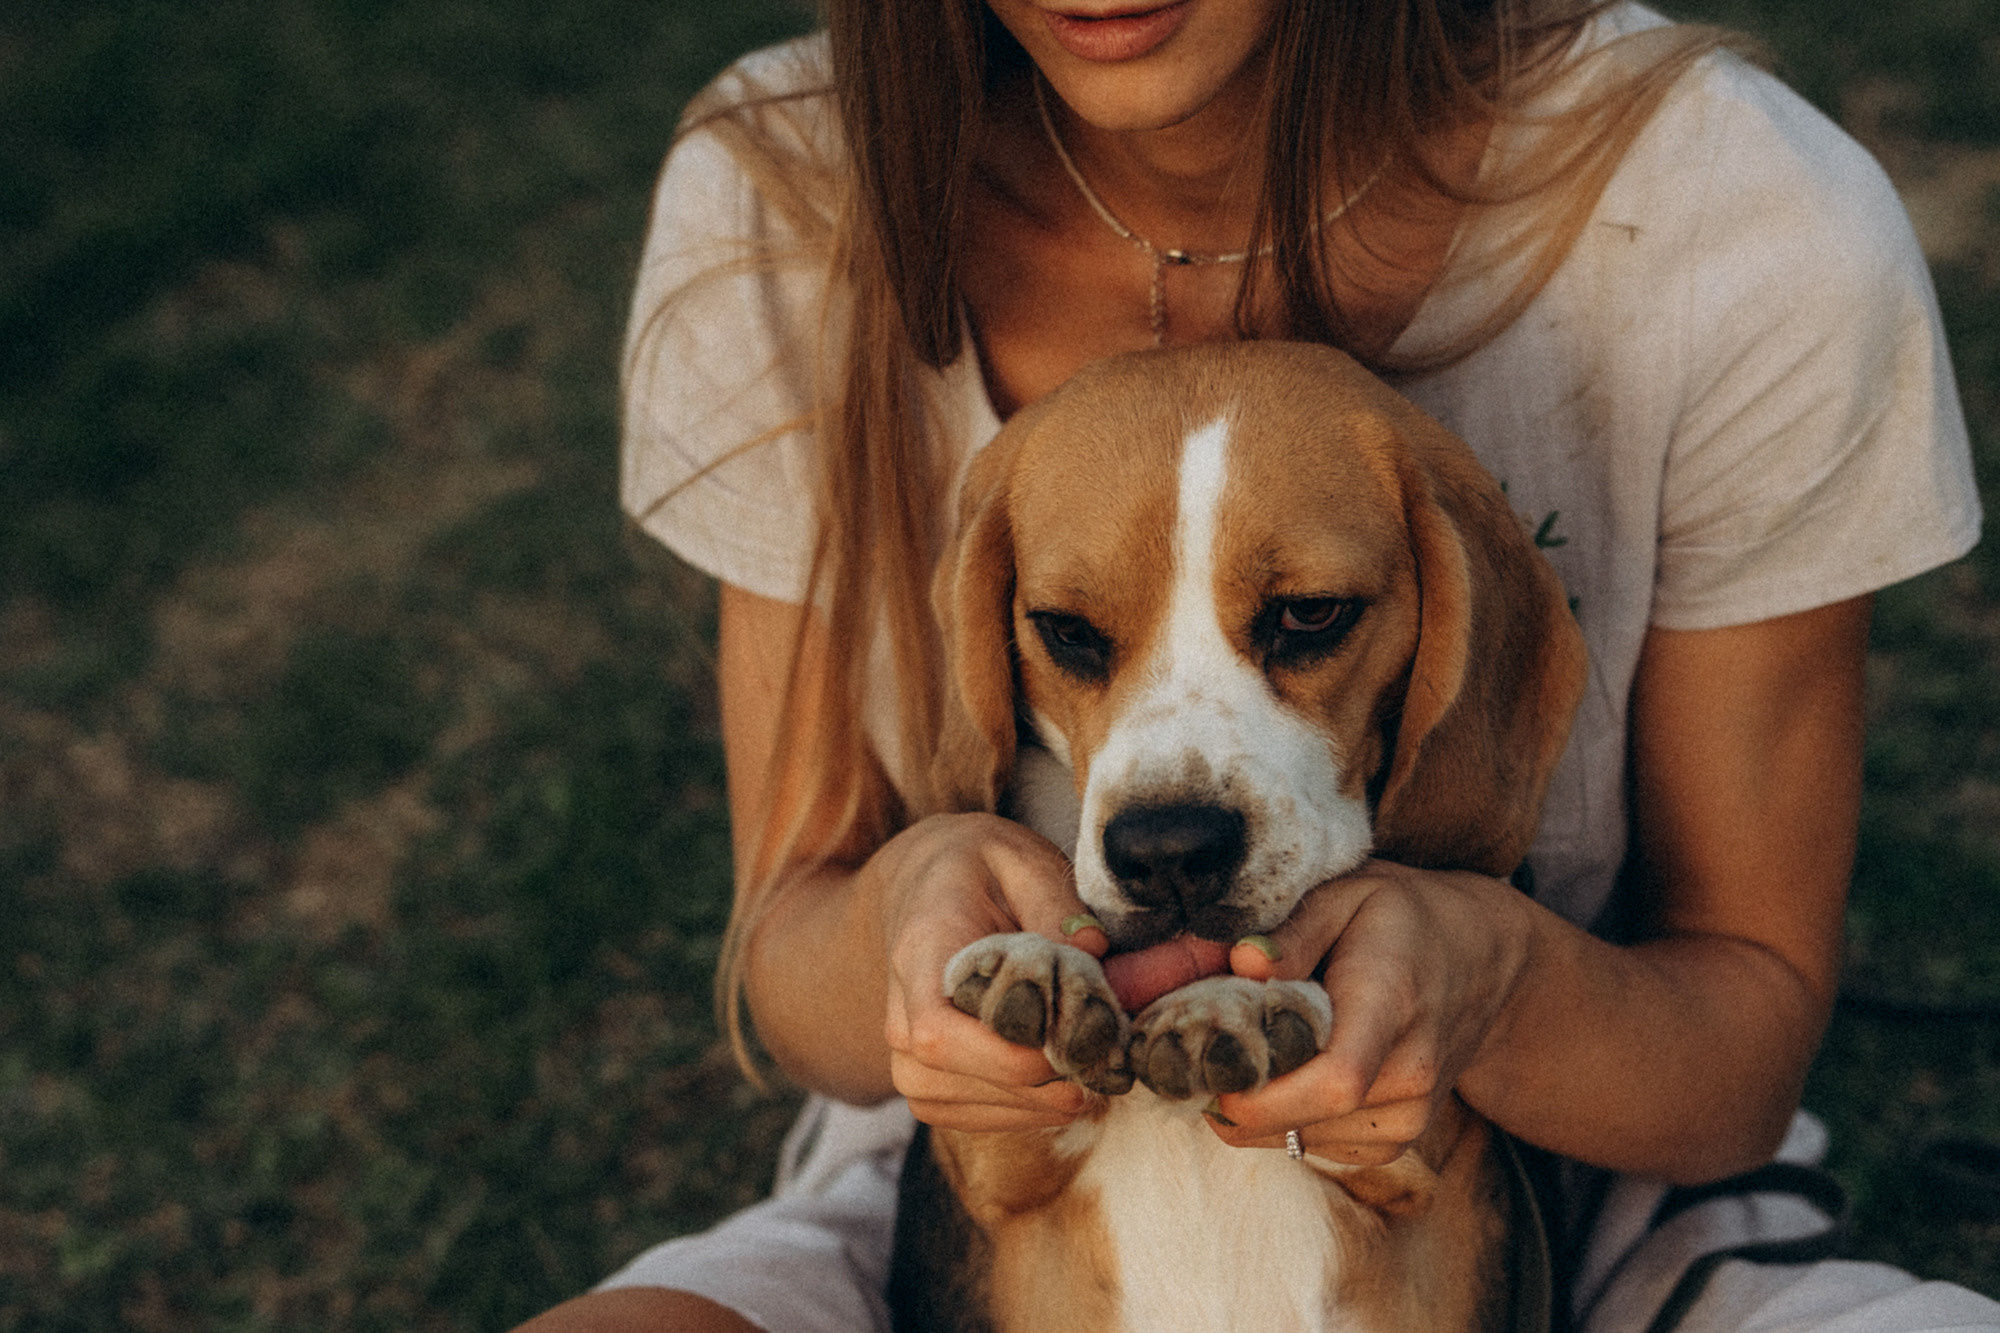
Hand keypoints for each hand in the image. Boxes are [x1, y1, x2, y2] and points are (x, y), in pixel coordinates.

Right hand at [876, 812, 1110, 1130]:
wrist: (917, 888)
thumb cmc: (976, 870)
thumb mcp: (1017, 857)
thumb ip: (1056, 901)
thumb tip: (1095, 946)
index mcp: (920, 953)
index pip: (941, 1033)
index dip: (1016, 1053)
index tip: (1085, 1033)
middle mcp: (899, 1017)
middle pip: (972, 1079)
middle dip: (1055, 1074)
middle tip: (1114, 1047)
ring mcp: (906, 1059)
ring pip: (982, 1107)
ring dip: (1050, 1093)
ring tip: (1095, 1055)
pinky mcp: (925, 1086)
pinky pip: (981, 1118)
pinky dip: (1034, 1106)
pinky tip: (1063, 1070)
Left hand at [1206, 859, 1531, 1163]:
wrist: (1483, 966)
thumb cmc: (1402, 921)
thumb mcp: (1347, 894)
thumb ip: (1292, 931)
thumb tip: (1242, 961)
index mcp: (1391, 1004)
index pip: (1336, 1079)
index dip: (1262, 1091)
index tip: (1209, 1065)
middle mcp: (1408, 1075)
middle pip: (1301, 1116)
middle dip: (1232, 1091)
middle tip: (1200, 1046)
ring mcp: (1407, 1118)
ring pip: (1292, 1137)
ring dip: (1251, 1104)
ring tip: (1252, 1045)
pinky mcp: (1393, 1142)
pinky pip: (1308, 1145)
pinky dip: (1278, 1115)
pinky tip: (1287, 1068)